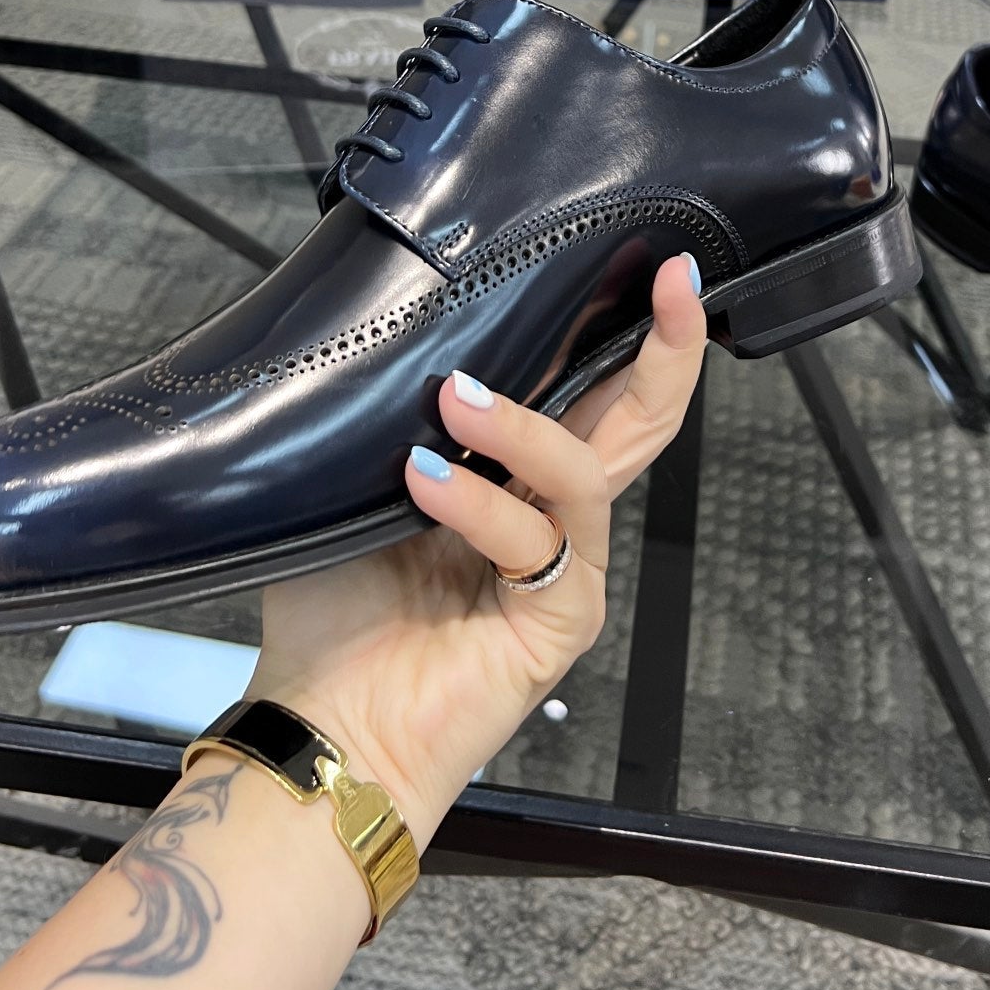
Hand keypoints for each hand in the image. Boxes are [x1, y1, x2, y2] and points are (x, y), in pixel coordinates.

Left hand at [248, 255, 706, 845]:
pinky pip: (538, 541)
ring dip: (521, 427)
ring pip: (586, 470)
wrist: (323, 728)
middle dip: (664, 349)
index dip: (624, 328)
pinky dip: (480, 505)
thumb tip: (407, 337)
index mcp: (516, 480)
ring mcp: (565, 571)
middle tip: (666, 282)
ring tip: (454, 401)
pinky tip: (424, 482)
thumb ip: (399, 422)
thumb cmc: (334, 616)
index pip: (588, 392)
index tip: (650, 262)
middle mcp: (554, 520)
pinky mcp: (560, 622)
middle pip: (639, 423)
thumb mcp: (359, 487)